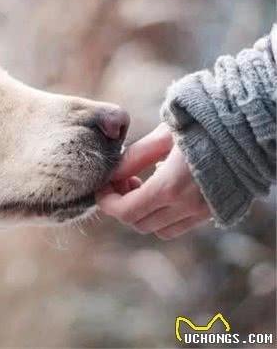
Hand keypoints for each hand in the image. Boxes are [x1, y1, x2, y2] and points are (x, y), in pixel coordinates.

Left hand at [95, 124, 211, 238]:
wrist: (250, 127)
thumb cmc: (204, 124)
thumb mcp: (163, 135)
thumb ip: (134, 158)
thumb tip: (111, 174)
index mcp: (170, 186)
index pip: (125, 211)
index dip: (107, 202)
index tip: (103, 186)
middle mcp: (187, 206)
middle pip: (138, 223)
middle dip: (122, 205)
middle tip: (123, 180)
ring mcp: (203, 212)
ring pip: (158, 229)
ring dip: (143, 213)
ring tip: (143, 184)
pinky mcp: (215, 212)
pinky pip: (180, 226)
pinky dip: (164, 215)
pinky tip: (165, 189)